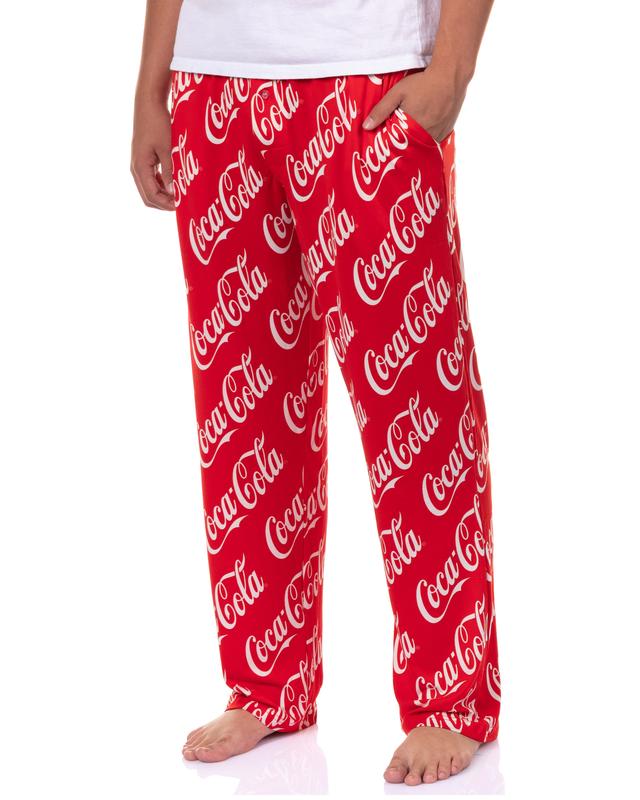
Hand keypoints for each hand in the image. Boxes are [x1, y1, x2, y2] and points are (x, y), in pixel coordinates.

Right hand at [130, 96, 174, 210]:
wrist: (149, 103)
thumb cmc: (158, 123)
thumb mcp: (168, 149)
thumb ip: (170, 172)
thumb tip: (173, 193)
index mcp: (140, 167)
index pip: (151, 196)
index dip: (167, 204)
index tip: (183, 206)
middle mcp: (136, 168)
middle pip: (148, 196)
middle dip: (165, 203)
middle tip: (183, 204)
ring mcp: (138, 164)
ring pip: (149, 189)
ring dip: (164, 195)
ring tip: (180, 195)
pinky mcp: (143, 159)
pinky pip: (150, 179)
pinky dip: (161, 185)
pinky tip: (174, 183)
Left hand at [362, 65, 467, 142]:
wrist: (450, 74)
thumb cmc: (422, 82)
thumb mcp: (397, 93)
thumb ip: (381, 111)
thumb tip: (366, 127)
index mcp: (412, 128)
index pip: (398, 146)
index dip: (392, 146)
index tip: (386, 145)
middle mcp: (427, 134)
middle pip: (411, 147)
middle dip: (404, 144)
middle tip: (398, 138)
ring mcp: (439, 133)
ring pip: (424, 145)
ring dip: (416, 142)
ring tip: (411, 134)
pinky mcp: (447, 130)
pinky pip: (435, 140)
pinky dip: (428, 138)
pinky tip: (424, 129)